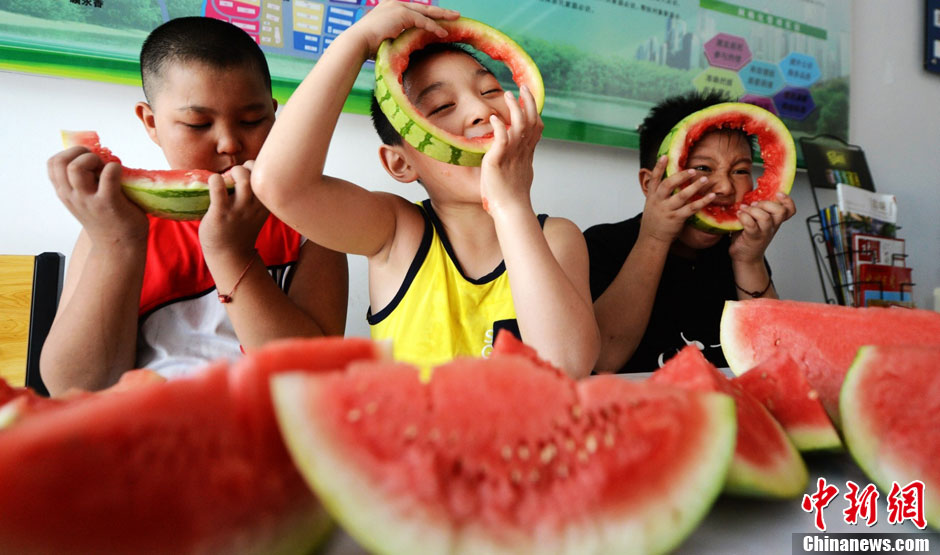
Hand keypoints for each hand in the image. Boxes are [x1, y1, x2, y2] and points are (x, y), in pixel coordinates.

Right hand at [47, 146, 148, 245]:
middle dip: (79, 152)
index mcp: (65, 193)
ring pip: (75, 167)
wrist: (119, 246)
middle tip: (97, 161)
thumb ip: (84, 180)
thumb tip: (98, 155)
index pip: (53, 164)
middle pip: (60, 162)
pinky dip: (115, 168)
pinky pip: (108, 175)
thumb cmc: (107, 218)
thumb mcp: (86, 198)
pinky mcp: (108, 203)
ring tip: (105, 168)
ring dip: (93, 159)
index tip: (86, 159)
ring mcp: (88, 200)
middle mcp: (72, 196)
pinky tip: (120, 173)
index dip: (69, 153)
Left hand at [199, 162, 268, 257]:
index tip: (248, 173)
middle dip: (247, 167)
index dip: (258, 169)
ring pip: (243, 179)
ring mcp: (238, 209)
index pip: (269, 177)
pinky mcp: (221, 213)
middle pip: (258, 174)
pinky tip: (214, 181)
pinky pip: (218, 189)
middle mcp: (255, 206)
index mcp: (265, 205)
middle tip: (236, 175)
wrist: (229, 254)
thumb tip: (245, 172)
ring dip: (234, 171)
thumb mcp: (256, 213)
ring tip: (227, 178)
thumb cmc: (239, 230)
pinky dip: (215, 180)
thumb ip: (255, 197)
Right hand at [353, 0, 458, 55]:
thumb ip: (397, 38)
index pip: (415, 11)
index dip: (428, 15)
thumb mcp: (385, 39)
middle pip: (423, 8)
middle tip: (454, 14)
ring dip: (442, 17)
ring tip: (456, 19)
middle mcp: (395, 4)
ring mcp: (398, 7)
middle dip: (440, 12)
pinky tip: (443, 33)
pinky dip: (433, 28)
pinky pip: (422, 21)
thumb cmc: (367, 47)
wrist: (357, 43)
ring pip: (426, 12)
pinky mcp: (402, 14)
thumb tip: (405, 47)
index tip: (440, 19)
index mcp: (390, 8)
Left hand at [480, 86, 542, 216]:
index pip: (536, 126)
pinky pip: (501, 140)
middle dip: (528, 102)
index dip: (533, 109)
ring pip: (519, 126)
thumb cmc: (512, 196)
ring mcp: (512, 155)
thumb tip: (522, 153)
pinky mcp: (498, 161)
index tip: (528, 95)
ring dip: (514, 109)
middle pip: (531, 121)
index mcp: (527, 153)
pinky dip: (500, 128)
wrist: (510, 210)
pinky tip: (495, 118)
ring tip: (508, 95)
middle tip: (522, 87)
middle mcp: (522, 151)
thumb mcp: (521, 172)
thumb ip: (521, 159)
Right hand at [638, 155, 715, 244]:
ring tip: (704, 178)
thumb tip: (669, 179)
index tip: (665, 156)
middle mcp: (659, 201)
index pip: (654, 179)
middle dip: (680, 176)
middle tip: (692, 170)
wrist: (652, 238)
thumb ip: (659, 192)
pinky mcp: (676, 218)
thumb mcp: (652, 204)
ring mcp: (667, 210)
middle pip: (668, 185)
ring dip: (694, 186)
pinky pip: (691, 208)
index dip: (659, 167)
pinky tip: (710, 196)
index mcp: (652, 196)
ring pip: (681, 196)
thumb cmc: (654, 221)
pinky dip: (702, 201)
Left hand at [728, 192, 796, 262]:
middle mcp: (772, 226)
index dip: (788, 201)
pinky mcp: (753, 237)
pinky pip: (751, 225)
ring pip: (765, 217)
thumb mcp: (756, 221)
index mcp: (775, 220)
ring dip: (752, 210)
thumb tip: (749, 194)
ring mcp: (763, 233)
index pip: (790, 210)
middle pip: (780, 211)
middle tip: (753, 204)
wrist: (745, 257)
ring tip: (743, 209)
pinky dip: (743, 217)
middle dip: (766, 203)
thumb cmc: (748, 237)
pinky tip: (738, 215)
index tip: (779, 194)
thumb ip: (757, 209)